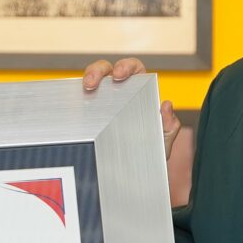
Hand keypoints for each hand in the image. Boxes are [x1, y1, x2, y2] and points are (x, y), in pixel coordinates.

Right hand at [79, 57, 188, 196]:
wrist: (133, 175)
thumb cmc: (150, 153)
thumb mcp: (163, 142)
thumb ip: (169, 126)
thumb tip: (166, 105)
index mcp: (140, 90)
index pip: (134, 69)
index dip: (126, 66)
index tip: (119, 75)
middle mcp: (119, 92)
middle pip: (106, 70)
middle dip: (97, 71)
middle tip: (92, 83)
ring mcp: (101, 101)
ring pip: (90, 81)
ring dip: (85, 81)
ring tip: (84, 90)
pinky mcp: (86, 114)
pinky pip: (78, 101)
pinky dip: (74, 99)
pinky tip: (72, 106)